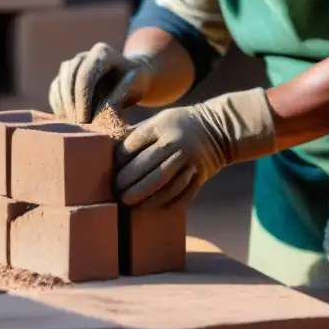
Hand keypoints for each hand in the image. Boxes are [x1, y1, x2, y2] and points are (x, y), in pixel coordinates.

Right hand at [48, 43, 155, 123]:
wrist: (130, 76)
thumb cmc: (136, 81)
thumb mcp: (137, 85)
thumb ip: (123, 92)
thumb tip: (105, 105)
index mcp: (103, 53)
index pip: (86, 74)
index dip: (82, 98)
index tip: (85, 120)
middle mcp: (85, 56)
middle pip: (70, 77)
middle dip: (71, 103)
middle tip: (77, 124)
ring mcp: (74, 63)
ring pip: (60, 81)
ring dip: (63, 104)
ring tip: (71, 123)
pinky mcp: (66, 75)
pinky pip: (56, 88)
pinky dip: (58, 103)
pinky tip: (64, 118)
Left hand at [114, 88, 276, 208]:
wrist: (219, 128)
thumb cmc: (178, 125)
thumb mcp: (158, 121)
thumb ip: (137, 135)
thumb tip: (109, 152)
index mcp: (161, 127)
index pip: (134, 146)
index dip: (120, 163)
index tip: (110, 173)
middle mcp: (176, 144)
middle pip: (148, 169)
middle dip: (129, 185)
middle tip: (117, 194)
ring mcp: (190, 161)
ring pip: (165, 186)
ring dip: (145, 199)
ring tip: (130, 204)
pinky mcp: (201, 176)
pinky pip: (182, 195)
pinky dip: (166, 204)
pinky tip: (152, 208)